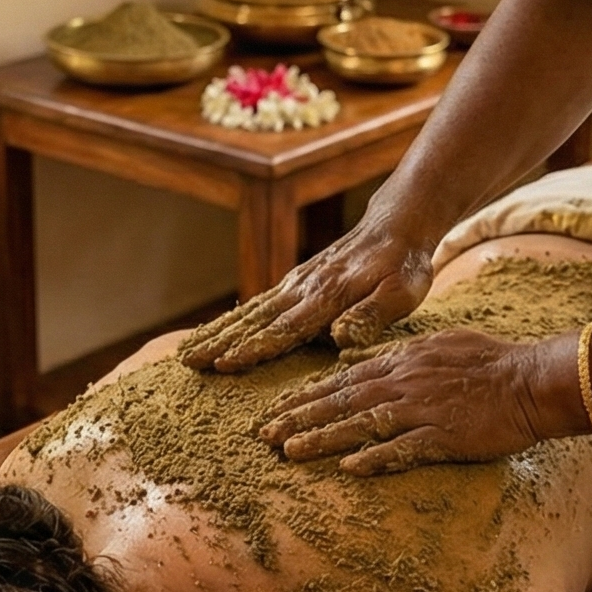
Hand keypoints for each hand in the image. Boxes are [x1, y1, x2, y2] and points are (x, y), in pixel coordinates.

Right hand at [179, 217, 436, 372]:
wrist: (396, 226)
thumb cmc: (403, 265)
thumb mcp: (401, 292)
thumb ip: (371, 315)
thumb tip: (339, 338)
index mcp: (328, 296)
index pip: (285, 327)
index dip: (255, 347)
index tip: (225, 364)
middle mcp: (305, 288)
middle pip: (256, 320)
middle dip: (221, 343)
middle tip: (188, 363)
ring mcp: (297, 284)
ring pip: (251, 312)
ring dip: (218, 332)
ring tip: (188, 352)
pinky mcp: (297, 282)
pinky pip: (259, 303)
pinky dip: (233, 319)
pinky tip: (215, 334)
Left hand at [257, 328, 562, 473]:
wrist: (534, 381)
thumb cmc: (495, 362)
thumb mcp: (442, 345)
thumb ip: (403, 354)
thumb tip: (370, 358)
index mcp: (405, 360)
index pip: (345, 377)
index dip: (309, 393)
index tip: (280, 406)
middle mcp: (406, 383)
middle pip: (342, 400)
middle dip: (300, 417)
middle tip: (264, 434)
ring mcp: (423, 410)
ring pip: (361, 424)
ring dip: (322, 438)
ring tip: (289, 452)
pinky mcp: (444, 436)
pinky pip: (403, 449)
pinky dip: (376, 458)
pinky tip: (349, 470)